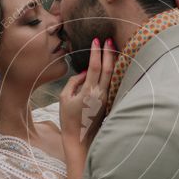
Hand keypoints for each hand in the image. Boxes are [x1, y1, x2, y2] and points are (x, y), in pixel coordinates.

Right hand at [59, 37, 114, 152]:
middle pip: (108, 68)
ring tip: (113, 48)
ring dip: (113, 60)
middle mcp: (100, 94)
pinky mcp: (108, 102)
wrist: (80, 139)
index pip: (95, 67)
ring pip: (112, 75)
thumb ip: (74, 81)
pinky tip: (112, 65)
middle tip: (109, 40)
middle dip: (109, 52)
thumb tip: (85, 72)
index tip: (96, 40)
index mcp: (89, 91)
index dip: (96, 52)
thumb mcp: (65, 98)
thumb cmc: (69, 119)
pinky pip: (111, 82)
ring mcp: (106, 98)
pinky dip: (112, 71)